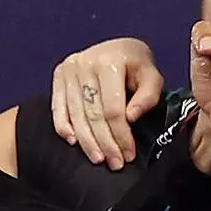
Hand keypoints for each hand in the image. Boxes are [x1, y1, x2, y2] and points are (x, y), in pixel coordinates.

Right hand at [49, 39, 160, 166]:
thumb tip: (131, 118)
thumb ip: (148, 96)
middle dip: (105, 143)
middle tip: (114, 163)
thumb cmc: (136, 64)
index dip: (120, 135)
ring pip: (75, 115)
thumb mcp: (152, 75)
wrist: (117, 47)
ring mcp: (69, 69)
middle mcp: (84, 63)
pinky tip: (74, 142)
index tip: (128, 154)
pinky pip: (58, 108)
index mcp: (109, 62)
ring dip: (87, 142)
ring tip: (98, 158)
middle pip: (93, 115)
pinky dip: (64, 127)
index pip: (113, 109)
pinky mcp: (59, 75)